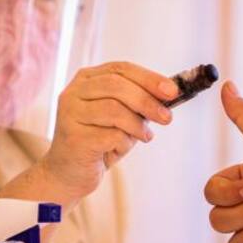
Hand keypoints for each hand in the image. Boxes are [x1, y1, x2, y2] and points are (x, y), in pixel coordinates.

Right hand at [40, 61, 178, 197]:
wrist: (70, 173)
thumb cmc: (100, 140)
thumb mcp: (122, 116)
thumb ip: (139, 102)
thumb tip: (170, 92)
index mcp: (87, 79)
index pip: (121, 69)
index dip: (149, 78)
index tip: (172, 91)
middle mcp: (74, 92)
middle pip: (117, 85)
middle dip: (147, 101)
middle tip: (167, 118)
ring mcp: (70, 114)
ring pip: (114, 110)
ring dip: (137, 125)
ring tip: (145, 136)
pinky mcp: (74, 138)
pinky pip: (111, 135)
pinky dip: (124, 143)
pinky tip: (120, 149)